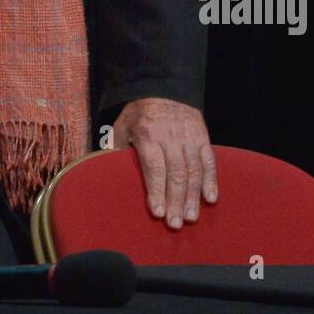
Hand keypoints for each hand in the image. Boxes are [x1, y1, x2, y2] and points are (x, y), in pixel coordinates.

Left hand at [111, 97, 217, 228]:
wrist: (164, 88)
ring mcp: (189, 137)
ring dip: (192, 196)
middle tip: (175, 225)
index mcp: (148, 134)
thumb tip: (102, 170)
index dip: (157, 191)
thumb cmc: (139, 113)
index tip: (158, 213)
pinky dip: (211, 180)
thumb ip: (115, 147)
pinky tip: (210, 198)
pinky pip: (209, 160)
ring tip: (190, 218)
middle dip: (175, 201)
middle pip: (175, 174)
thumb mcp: (122, 125)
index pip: (154, 167)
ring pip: (193, 170)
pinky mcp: (202, 137)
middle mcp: (170, 137)